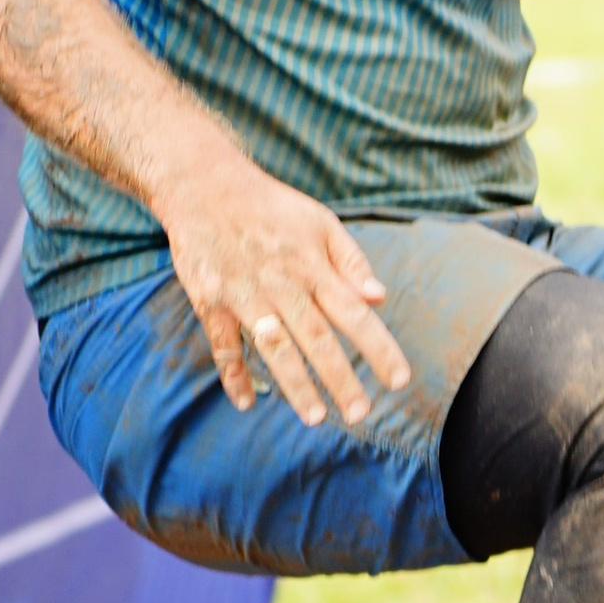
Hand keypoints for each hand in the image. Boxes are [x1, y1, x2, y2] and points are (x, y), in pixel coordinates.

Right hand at [155, 147, 412, 425]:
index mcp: (313, 266)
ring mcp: (244, 295)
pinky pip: (223, 345)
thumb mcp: (320, 222)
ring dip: (294, 383)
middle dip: (340, 378)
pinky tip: (247, 402)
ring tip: (314, 418)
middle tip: (360, 414)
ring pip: (273, 346)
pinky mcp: (211, 301)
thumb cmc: (270, 207)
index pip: (354, 314)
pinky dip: (234, 374)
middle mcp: (282, 283)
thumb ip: (352, 263)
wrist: (203, 184)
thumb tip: (381, 298)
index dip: (379, 348)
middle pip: (317, 337)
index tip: (400, 381)